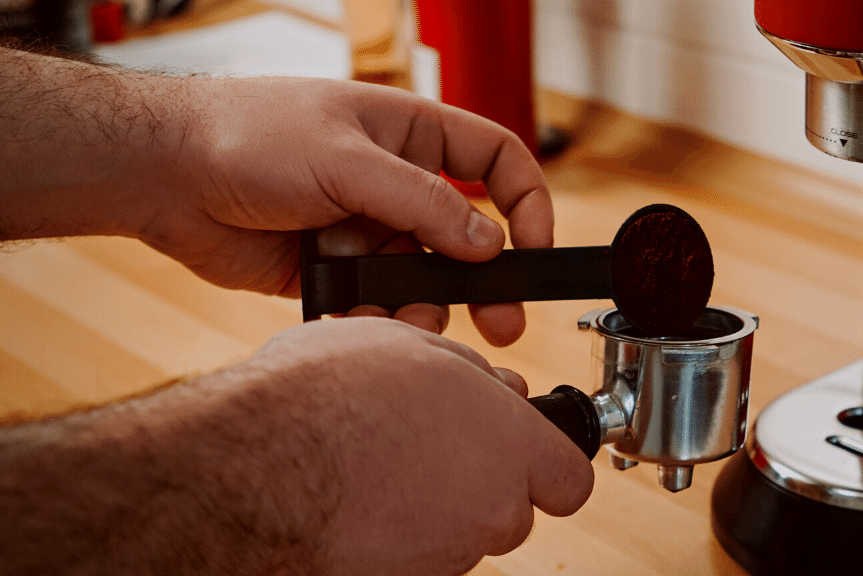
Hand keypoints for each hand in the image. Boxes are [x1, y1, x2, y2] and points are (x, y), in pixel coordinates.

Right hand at [0, 317, 593, 575]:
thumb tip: (496, 390)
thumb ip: (471, 377)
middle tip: (428, 453)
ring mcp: (446, 557)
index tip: (528, 457)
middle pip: (511, 510)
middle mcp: (491, 510)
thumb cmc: (326, 399)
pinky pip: (415, 561)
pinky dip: (394, 540)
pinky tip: (356, 507)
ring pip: (458, 537)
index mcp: (512, 445)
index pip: (570, 480)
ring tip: (376, 472)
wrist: (253, 468)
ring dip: (432, 511)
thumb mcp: (410, 347)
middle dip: (480, 486)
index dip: (548, 466)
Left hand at [145, 76, 552, 345]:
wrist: (163, 176)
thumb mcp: (347, 158)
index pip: (495, 160)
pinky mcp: (336, 270)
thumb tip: (487, 244)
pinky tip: (361, 321)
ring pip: (423, 279)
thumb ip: (424, 202)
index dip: (525, 201)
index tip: (534, 245)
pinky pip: (378, 303)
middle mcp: (395, 182)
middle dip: (486, 282)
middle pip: (467, 235)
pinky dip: (378, 319)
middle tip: (502, 325)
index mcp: (410, 134)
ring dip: (422, 306)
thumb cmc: (246, 135)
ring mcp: (367, 227)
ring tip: (404, 324)